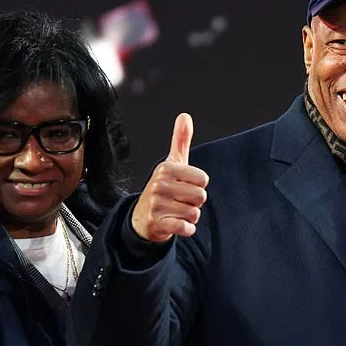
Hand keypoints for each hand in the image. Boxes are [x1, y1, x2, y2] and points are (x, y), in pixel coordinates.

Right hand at [131, 113, 208, 242]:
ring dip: (190, 217)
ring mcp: (157, 204)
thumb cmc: (163, 189)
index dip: (198, 187)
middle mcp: (160, 185)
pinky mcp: (157, 223)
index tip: (184, 187)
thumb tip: (185, 116)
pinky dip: (186, 229)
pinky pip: (185, 227)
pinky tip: (177, 225)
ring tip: (176, 213)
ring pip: (194, 213)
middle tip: (180, 202)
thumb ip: (180, 141)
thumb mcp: (172, 164)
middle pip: (200, 197)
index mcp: (166, 169)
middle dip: (195, 203)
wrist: (142, 218)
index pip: (203, 180)